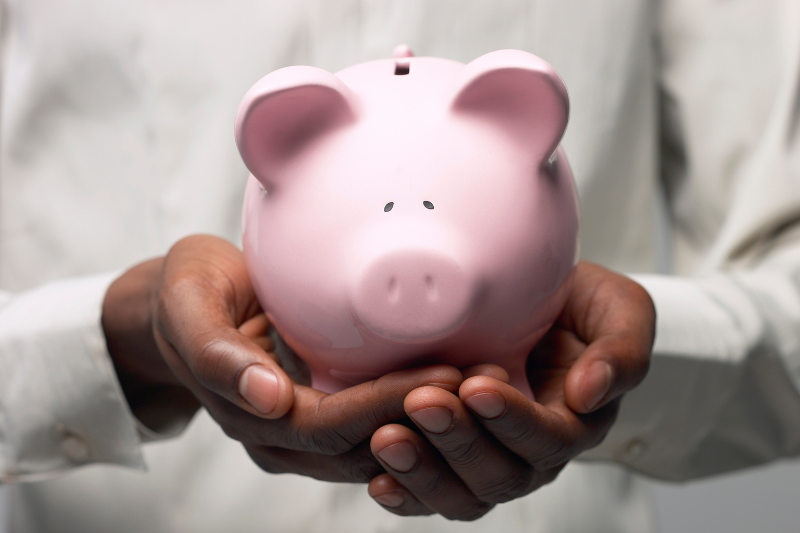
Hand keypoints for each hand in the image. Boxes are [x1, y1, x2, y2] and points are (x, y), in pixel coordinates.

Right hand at [103, 234, 462, 481]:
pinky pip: (379, 430)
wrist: (184, 303)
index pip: (330, 426)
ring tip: (488, 384)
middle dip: (426, 416)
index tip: (445, 375)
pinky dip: (419, 414)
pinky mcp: (326, 415)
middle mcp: (281, 437)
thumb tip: (266, 399)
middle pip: (364, 445)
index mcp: (249, 414)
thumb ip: (217, 351)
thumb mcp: (190, 305)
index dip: (386, 405)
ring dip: (433, 422)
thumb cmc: (189, 293)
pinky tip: (459, 385)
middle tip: (486, 379)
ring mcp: (305, 434)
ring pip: (379, 448)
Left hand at [366, 262, 654, 518]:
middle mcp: (531, 452)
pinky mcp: (449, 458)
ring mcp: (488, 458)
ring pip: (462, 493)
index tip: (478, 385)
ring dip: (424, 470)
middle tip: (424, 402)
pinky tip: (379, 479)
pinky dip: (406, 492)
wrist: (533, 299)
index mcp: (575, 422)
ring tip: (387, 437)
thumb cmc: (576, 303)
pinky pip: (430, 493)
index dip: (514, 420)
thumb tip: (590, 393)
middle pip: (500, 474)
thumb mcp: (617, 308)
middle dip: (460, 440)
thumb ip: (622, 349)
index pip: (548, 440)